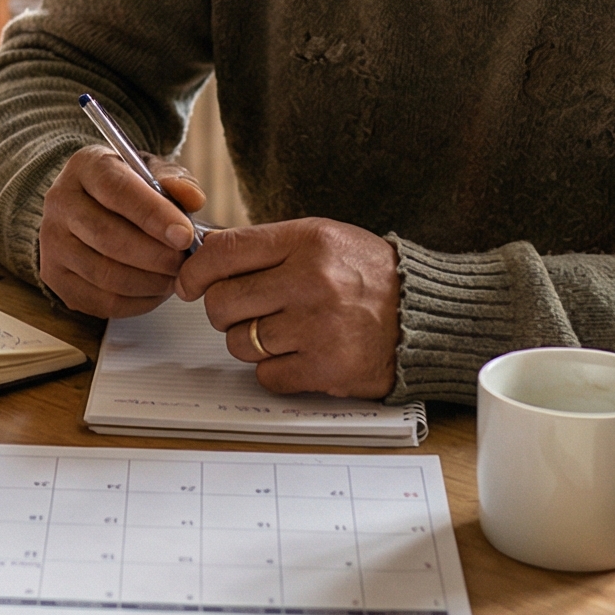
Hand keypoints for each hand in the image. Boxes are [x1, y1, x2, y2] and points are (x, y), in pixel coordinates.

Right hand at [35, 146, 207, 317]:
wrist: (90, 207)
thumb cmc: (128, 190)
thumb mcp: (152, 172)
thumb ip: (174, 181)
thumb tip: (192, 198)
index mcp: (85, 167)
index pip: (115, 189)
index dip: (153, 214)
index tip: (185, 235)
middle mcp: (60, 203)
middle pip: (107, 236)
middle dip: (154, 255)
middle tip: (183, 262)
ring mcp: (51, 243)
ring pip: (104, 273)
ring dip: (148, 281)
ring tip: (173, 276)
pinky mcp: (55, 277)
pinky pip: (100, 301)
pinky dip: (136, 302)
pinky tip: (154, 290)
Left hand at [176, 219, 399, 397]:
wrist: (425, 315)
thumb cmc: (368, 276)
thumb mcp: (322, 239)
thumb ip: (267, 247)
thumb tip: (203, 260)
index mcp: (308, 241)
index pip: (223, 252)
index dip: (195, 271)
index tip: (189, 283)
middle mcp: (311, 282)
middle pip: (222, 302)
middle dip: (223, 310)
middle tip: (243, 311)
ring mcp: (318, 328)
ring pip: (239, 342)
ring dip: (250, 342)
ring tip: (282, 332)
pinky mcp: (326, 368)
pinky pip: (266, 375)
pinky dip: (275, 370)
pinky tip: (299, 354)